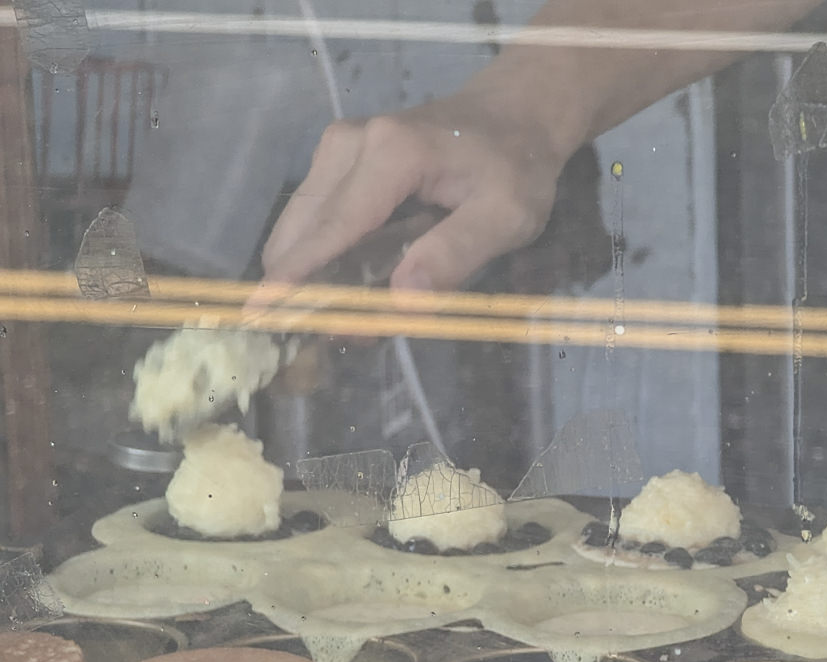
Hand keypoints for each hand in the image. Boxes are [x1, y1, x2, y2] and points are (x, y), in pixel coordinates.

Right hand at [260, 87, 571, 291]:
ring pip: (301, 224)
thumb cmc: (516, 168)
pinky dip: (323, 253)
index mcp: (392, 154)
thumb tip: (402, 300)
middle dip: (306, 285)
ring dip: (313, 272)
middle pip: (305, 228)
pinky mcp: (337, 157)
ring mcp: (339, 146)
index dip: (299, 275)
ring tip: (348, 313)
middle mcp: (351, 142)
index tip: (261, 312)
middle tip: (337, 332)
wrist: (513, 115)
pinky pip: (316, 215)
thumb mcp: (506, 217)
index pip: (334, 227)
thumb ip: (455, 254)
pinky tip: (349, 282)